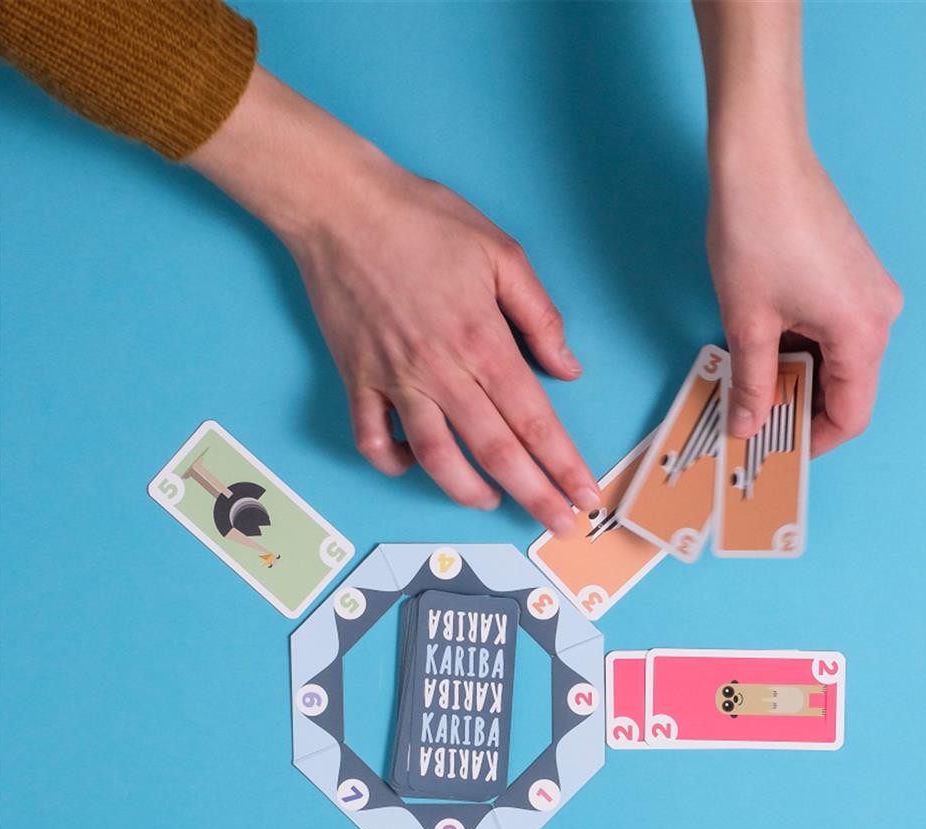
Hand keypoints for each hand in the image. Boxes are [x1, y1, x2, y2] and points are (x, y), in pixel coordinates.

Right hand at [188, 67, 599, 533]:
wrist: (341, 207)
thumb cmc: (422, 221)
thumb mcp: (502, 252)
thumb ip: (539, 316)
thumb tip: (566, 367)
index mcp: (484, 342)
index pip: (534, 420)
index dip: (563, 464)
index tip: (584, 494)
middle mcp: (442, 372)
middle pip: (496, 451)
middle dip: (534, 495)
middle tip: (558, 525)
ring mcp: (395, 380)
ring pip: (435, 457)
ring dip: (467, 491)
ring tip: (492, 503)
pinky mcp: (357, 379)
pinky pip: (372, 439)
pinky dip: (392, 462)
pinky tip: (414, 464)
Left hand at [707, 142, 902, 454]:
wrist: (761, 157)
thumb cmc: (756, 233)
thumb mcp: (748, 322)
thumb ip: (753, 382)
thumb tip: (748, 424)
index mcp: (862, 332)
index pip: (850, 414)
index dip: (812, 441)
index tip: (776, 451)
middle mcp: (878, 314)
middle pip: (845, 388)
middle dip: (800, 410)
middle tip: (754, 425)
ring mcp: (866, 290)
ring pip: (835, 359)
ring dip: (796, 378)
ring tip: (750, 391)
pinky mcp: (849, 273)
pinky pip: (830, 329)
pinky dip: (800, 348)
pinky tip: (762, 353)